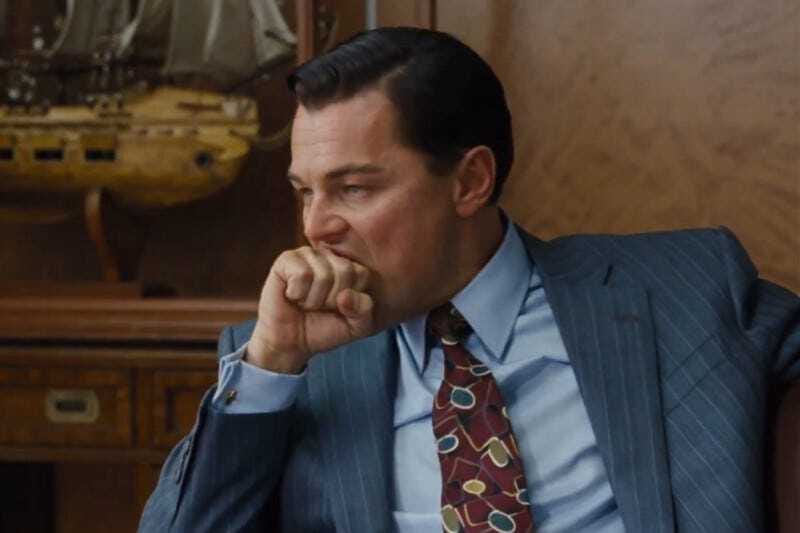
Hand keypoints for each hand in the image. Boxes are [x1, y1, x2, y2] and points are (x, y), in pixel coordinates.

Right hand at [246, 246, 373, 373]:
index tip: (338, 308)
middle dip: (332, 300)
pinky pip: (302, 274)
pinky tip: (292, 295)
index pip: (362, 274)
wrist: (291, 343)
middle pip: (345, 271)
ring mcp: (308, 255)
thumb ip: (363, 310)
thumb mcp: (355, 326)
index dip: (351, 300)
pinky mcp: (286, 260)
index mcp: (349, 267)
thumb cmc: (324, 329)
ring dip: (313, 300)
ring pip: (323, 275)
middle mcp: (329, 256)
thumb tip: (346, 295)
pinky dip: (297, 293)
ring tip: (305, 302)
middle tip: (319, 306)